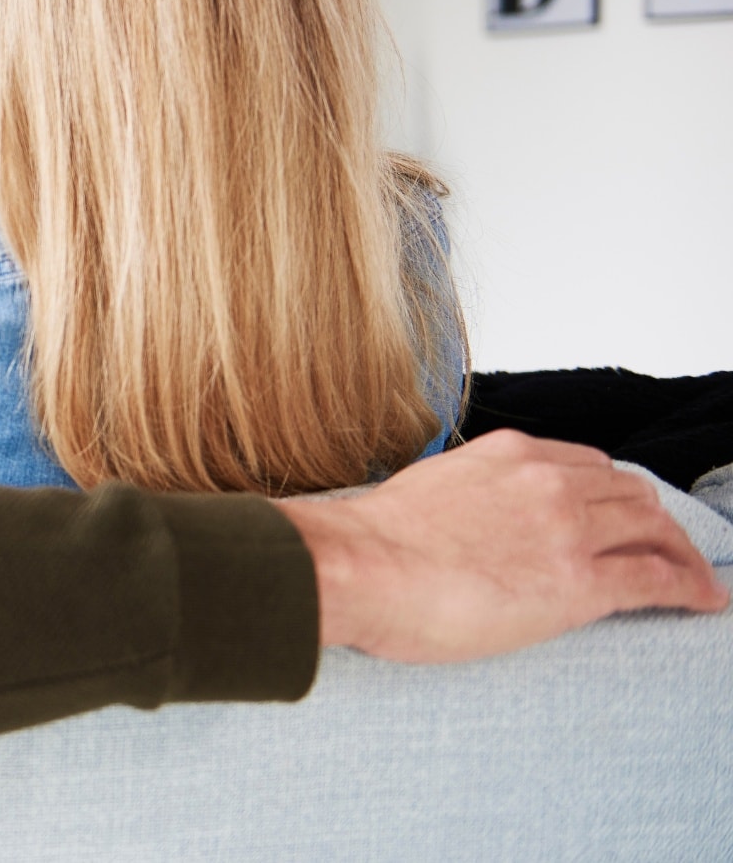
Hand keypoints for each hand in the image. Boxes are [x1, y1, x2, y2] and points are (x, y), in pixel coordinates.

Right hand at [278, 430, 727, 661]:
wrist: (356, 566)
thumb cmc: (369, 543)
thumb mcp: (423, 489)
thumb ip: (462, 494)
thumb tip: (460, 521)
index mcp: (507, 453)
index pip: (586, 465)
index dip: (613, 493)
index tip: (618, 514)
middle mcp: (547, 479)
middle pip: (630, 491)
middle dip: (655, 520)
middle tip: (666, 547)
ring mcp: (567, 528)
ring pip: (653, 527)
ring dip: (681, 552)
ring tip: (694, 577)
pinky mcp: (578, 581)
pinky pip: (657, 578)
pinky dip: (692, 586)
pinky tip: (705, 600)